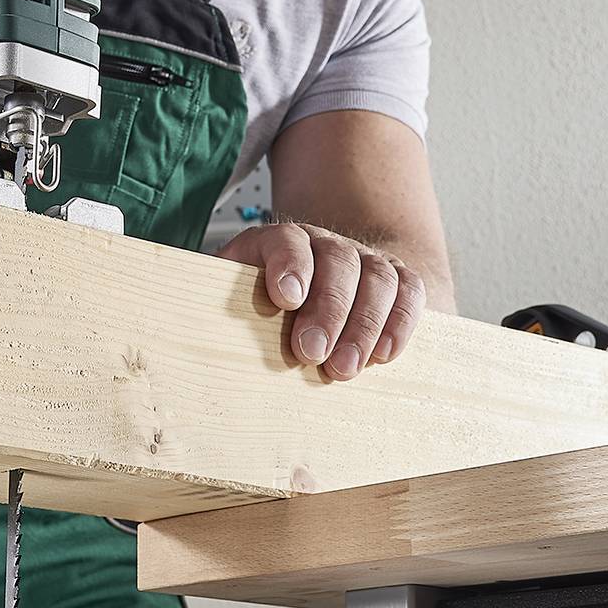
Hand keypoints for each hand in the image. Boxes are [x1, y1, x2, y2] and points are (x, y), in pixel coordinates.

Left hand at [220, 222, 426, 380]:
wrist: (304, 296)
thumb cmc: (261, 309)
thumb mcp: (232, 302)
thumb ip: (223, 310)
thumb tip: (198, 337)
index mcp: (279, 243)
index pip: (287, 239)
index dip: (289, 264)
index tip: (285, 299)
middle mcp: (325, 244)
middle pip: (337, 261)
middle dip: (328, 309)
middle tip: (313, 354)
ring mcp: (363, 259)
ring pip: (378, 276)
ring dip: (365, 324)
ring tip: (346, 368)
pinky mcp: (394, 280)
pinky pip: (409, 290)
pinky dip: (401, 321)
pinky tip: (384, 354)